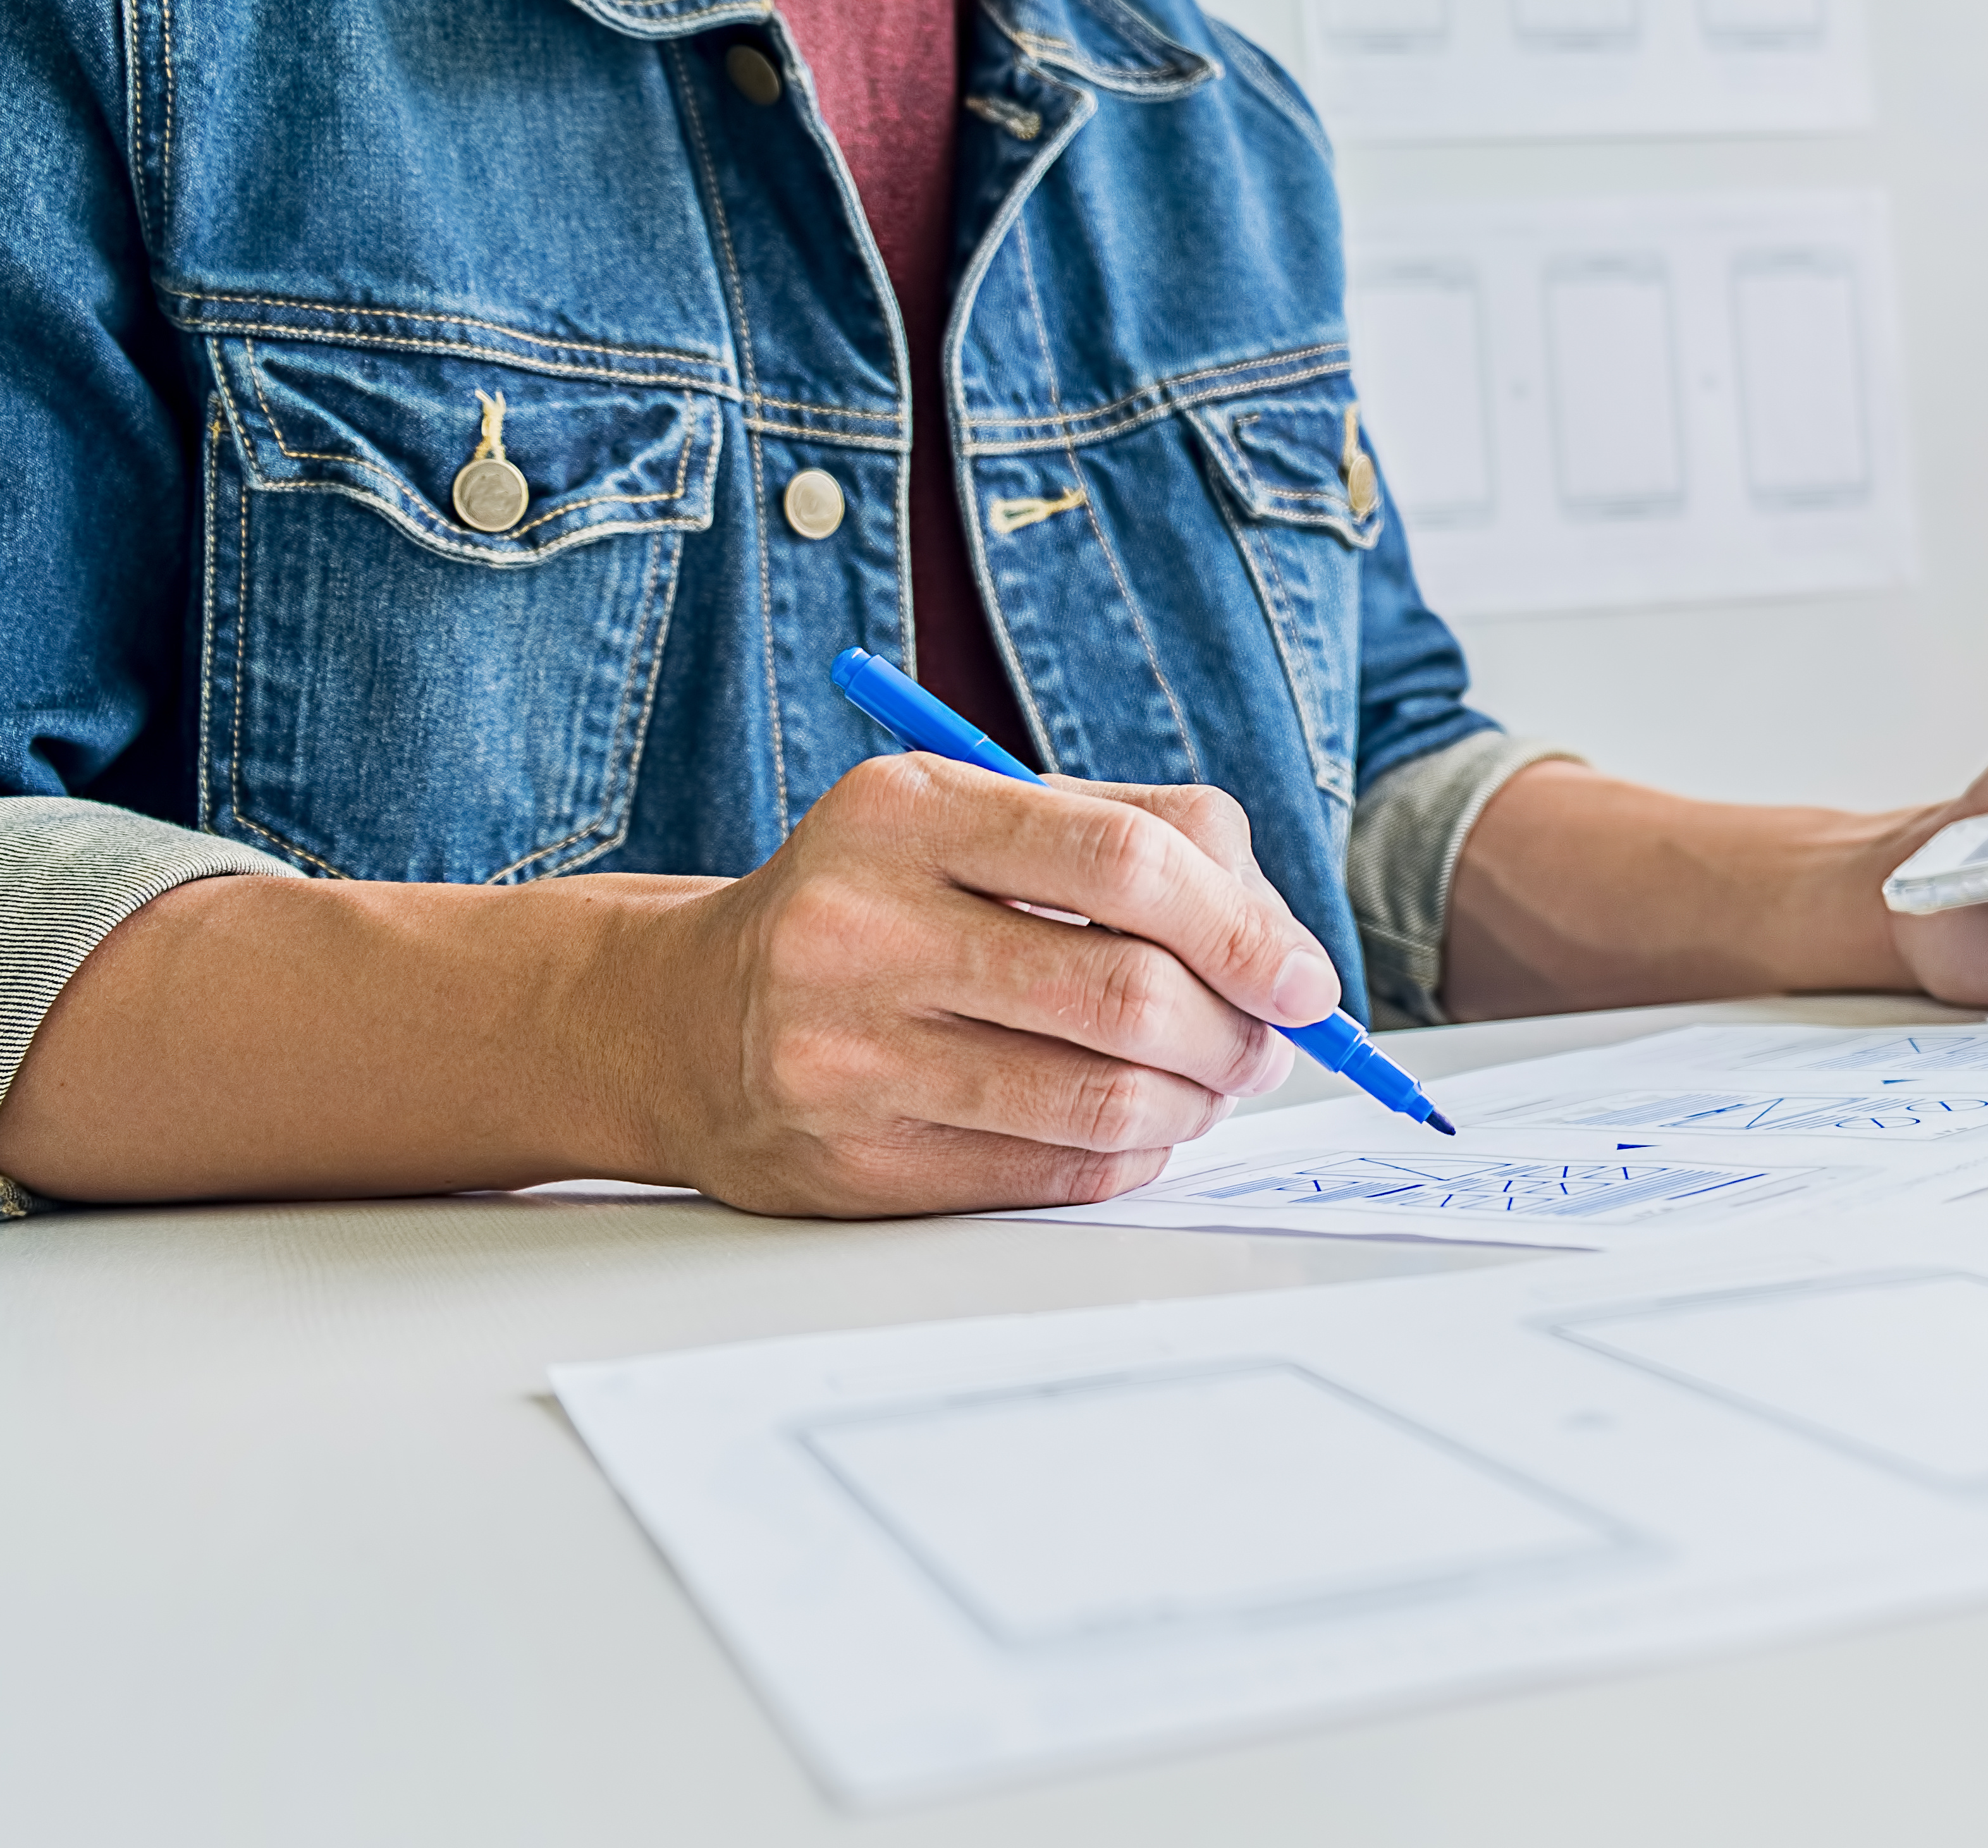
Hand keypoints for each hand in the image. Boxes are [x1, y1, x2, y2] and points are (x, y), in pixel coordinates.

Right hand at [613, 755, 1332, 1216]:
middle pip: (1131, 995)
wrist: (681, 1020)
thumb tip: (1284, 949)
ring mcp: (848, 1055)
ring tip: (1205, 1085)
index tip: (1306, 980)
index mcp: (905, 811)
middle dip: (1238, 1033)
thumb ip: (1140, 841)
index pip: (1127, 861)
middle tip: (1266, 1045)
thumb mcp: (978, 822)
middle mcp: (861, 928)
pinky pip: (1058, 1176)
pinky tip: (1131, 1125)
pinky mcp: (856, 1165)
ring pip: (1106, 1101)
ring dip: (1197, 1104)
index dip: (1247, 929)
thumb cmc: (874, 908)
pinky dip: (1133, 1155)